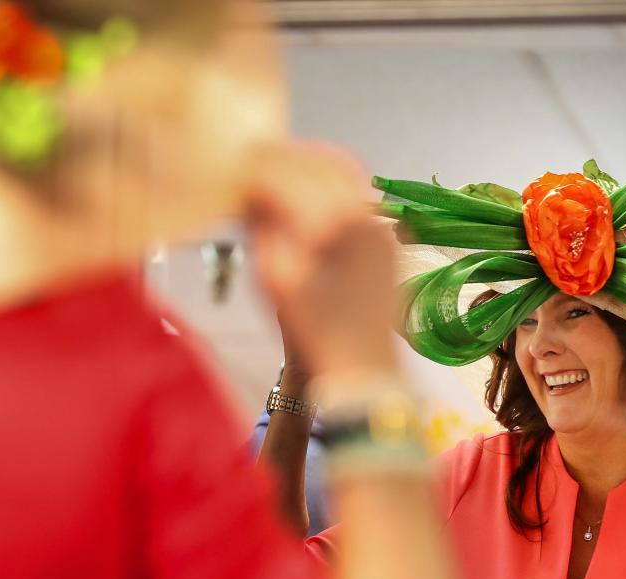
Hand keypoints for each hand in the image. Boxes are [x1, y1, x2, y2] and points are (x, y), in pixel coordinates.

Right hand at [245, 141, 398, 379]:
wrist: (363, 374)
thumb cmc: (315, 335)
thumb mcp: (277, 282)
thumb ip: (265, 229)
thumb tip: (252, 193)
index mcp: (343, 225)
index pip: (298, 173)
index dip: (266, 162)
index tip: (240, 160)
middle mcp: (370, 218)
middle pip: (326, 164)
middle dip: (288, 158)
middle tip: (255, 157)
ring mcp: (382, 230)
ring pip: (346, 177)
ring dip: (310, 167)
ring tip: (276, 170)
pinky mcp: (385, 243)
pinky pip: (356, 197)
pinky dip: (327, 186)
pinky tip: (303, 195)